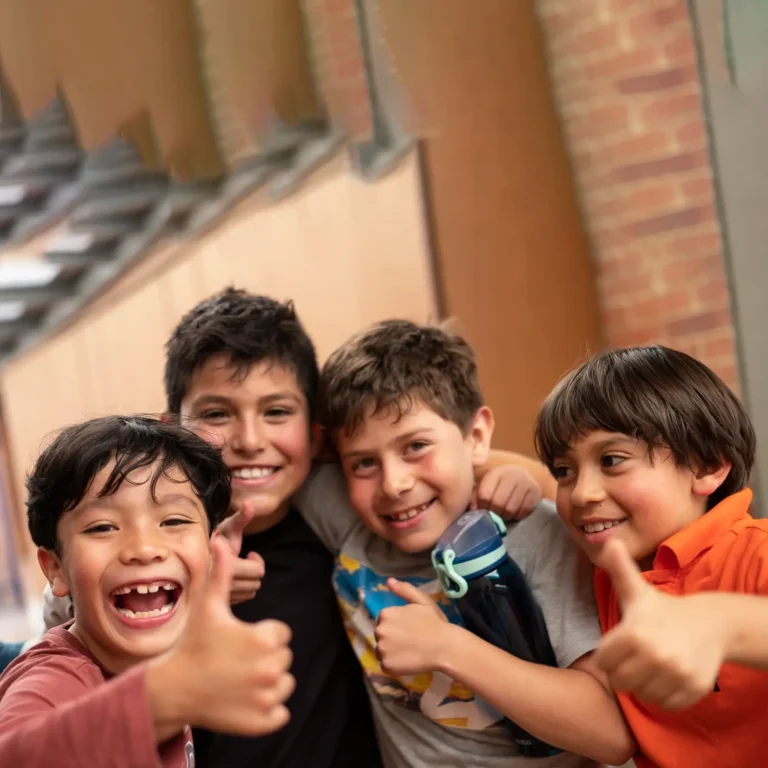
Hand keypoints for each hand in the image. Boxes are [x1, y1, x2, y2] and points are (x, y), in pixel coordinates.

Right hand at [147, 537, 294, 738]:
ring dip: (268, 683)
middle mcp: (270, 669)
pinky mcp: (263, 722)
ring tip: (238, 679)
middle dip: (265, 657)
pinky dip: (267, 710)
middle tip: (235, 660)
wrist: (173, 689)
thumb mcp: (209, 606)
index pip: (281, 634)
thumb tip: (221, 540)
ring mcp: (267, 698)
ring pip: (285, 685)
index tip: (238, 640)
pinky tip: (243, 700)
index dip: (261, 635)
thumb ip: (222, 572)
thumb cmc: (193, 642)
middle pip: (284, 658)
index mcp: (264, 639)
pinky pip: (280, 713)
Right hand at [214, 501, 265, 603]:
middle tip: (246, 560)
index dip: (257, 561)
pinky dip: (241, 590)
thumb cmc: (215, 536)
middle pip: (255, 583)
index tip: (250, 553)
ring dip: (248, 581)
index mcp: (225, 564)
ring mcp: (217, 596)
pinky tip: (232, 579)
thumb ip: (241, 517)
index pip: (257, 571)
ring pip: (249, 593)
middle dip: (254, 571)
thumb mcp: (228, 526)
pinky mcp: (216, 602)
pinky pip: (240, 600)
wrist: (190, 553)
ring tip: (239, 569)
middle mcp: (220, 583)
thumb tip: (250, 504)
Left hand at [374, 579, 452, 675]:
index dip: (397, 625)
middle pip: (381, 635)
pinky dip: (394, 665)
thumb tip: (389, 581)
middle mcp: (380, 631)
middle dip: (392, 637)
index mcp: (386, 614)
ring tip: (409, 652)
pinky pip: (386, 665)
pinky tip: (408, 661)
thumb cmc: (435, 622)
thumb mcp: (422, 601)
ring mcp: (382, 649)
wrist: (445, 647)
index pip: (384, 621)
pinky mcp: (387, 666)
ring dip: (391, 652)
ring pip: (382, 651)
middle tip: (410, 641)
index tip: (409, 629)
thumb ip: (404, 590)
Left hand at [472, 465, 540, 519]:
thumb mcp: (486, 486)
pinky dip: (518, 516)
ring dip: (506, 516)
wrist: (522, 476)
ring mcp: (525, 482)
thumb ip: (475, 496)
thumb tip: (473, 509)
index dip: (482, 506)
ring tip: (504, 514)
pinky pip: (524, 511)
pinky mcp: (535, 491)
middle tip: (494, 515)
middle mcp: (511, 475)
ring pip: (511, 509)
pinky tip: (515, 512)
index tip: (484, 509)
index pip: (485, 495)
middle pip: (498, 503)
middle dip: (495, 513)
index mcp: (496, 472)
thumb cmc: (499, 484)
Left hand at [594, 539, 724, 709]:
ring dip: (645, 684)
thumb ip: (618, 569)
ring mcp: (675, 674)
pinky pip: (666, 705)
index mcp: (633, 633)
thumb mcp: (637, 590)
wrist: (710, 623)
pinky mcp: (693, 689)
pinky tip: (669, 675)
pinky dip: (666, 694)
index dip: (609, 655)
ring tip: (654, 665)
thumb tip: (609, 541)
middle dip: (625, 671)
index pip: (603, 662)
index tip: (622, 645)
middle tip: (637, 657)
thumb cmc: (662, 609)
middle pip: (620, 682)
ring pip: (643, 696)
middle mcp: (654, 656)